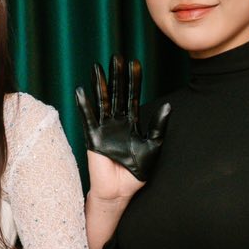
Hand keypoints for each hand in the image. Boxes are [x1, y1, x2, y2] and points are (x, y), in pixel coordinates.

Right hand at [74, 55, 170, 195]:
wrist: (121, 191)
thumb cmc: (137, 173)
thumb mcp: (153, 146)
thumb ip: (158, 126)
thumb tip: (167, 105)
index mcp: (131, 123)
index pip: (132, 97)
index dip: (134, 80)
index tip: (135, 63)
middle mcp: (116, 122)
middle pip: (116, 94)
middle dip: (117, 76)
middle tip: (117, 57)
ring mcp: (103, 128)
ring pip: (102, 101)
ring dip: (100, 84)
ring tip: (98, 67)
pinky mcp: (92, 137)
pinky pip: (88, 118)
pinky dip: (84, 105)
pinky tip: (82, 90)